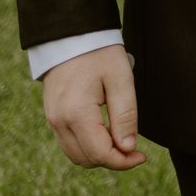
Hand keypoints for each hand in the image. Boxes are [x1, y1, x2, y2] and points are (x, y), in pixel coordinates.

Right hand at [40, 44, 145, 170]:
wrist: (71, 34)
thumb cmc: (99, 53)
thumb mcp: (121, 79)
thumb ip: (125, 116)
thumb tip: (128, 149)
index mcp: (76, 113)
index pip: (100, 154)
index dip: (124, 162)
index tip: (143, 156)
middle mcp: (59, 121)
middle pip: (87, 159)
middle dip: (113, 159)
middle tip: (135, 148)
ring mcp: (52, 120)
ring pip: (76, 155)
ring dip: (100, 154)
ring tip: (121, 136)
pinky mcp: (52, 116)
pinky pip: (69, 143)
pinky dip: (88, 145)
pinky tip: (105, 130)